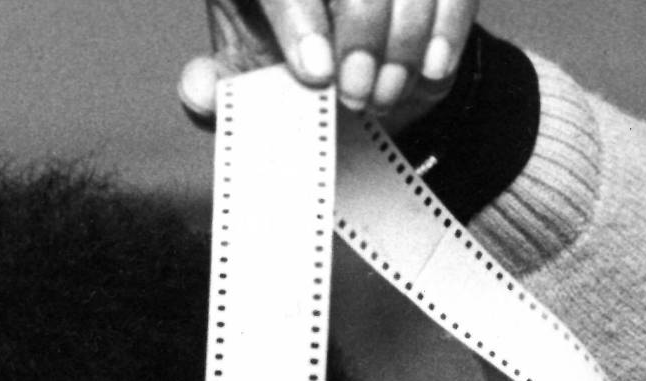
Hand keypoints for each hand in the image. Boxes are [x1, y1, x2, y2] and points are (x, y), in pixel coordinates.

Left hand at [180, 0, 477, 122]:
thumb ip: (213, 94)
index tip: (318, 75)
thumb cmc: (287, 75)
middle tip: (357, 94)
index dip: (300, 21)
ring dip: (402, 43)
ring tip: (385, 95)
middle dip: (360, 34)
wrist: (352, 81)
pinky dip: (445, 31)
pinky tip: (430, 71)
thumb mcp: (246, 87)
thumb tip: (200, 90)